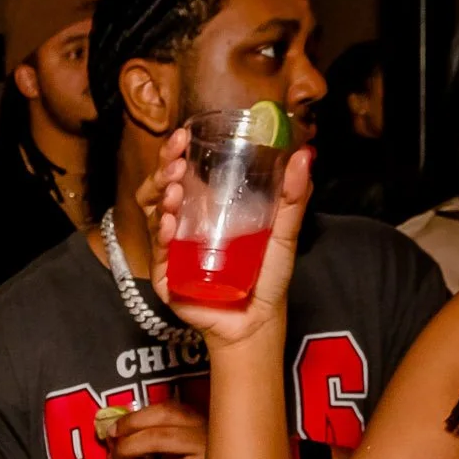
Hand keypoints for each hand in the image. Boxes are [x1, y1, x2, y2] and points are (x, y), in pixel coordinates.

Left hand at [105, 401, 206, 458]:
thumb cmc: (205, 446)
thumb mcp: (189, 426)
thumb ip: (160, 425)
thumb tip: (117, 431)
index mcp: (198, 420)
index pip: (163, 413)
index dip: (132, 421)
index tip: (113, 432)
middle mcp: (205, 441)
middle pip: (159, 439)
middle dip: (129, 448)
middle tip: (116, 457)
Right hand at [149, 126, 313, 350]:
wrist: (257, 322)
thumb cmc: (267, 278)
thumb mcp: (284, 233)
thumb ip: (293, 198)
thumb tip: (304, 155)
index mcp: (206, 211)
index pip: (184, 175)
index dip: (177, 154)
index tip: (183, 135)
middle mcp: (184, 227)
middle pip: (161, 191)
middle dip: (163, 171)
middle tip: (176, 159)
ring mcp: (172, 252)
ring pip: (154, 217)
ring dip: (161, 198)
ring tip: (173, 189)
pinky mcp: (167, 278)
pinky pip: (159, 254)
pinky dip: (161, 236)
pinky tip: (169, 224)